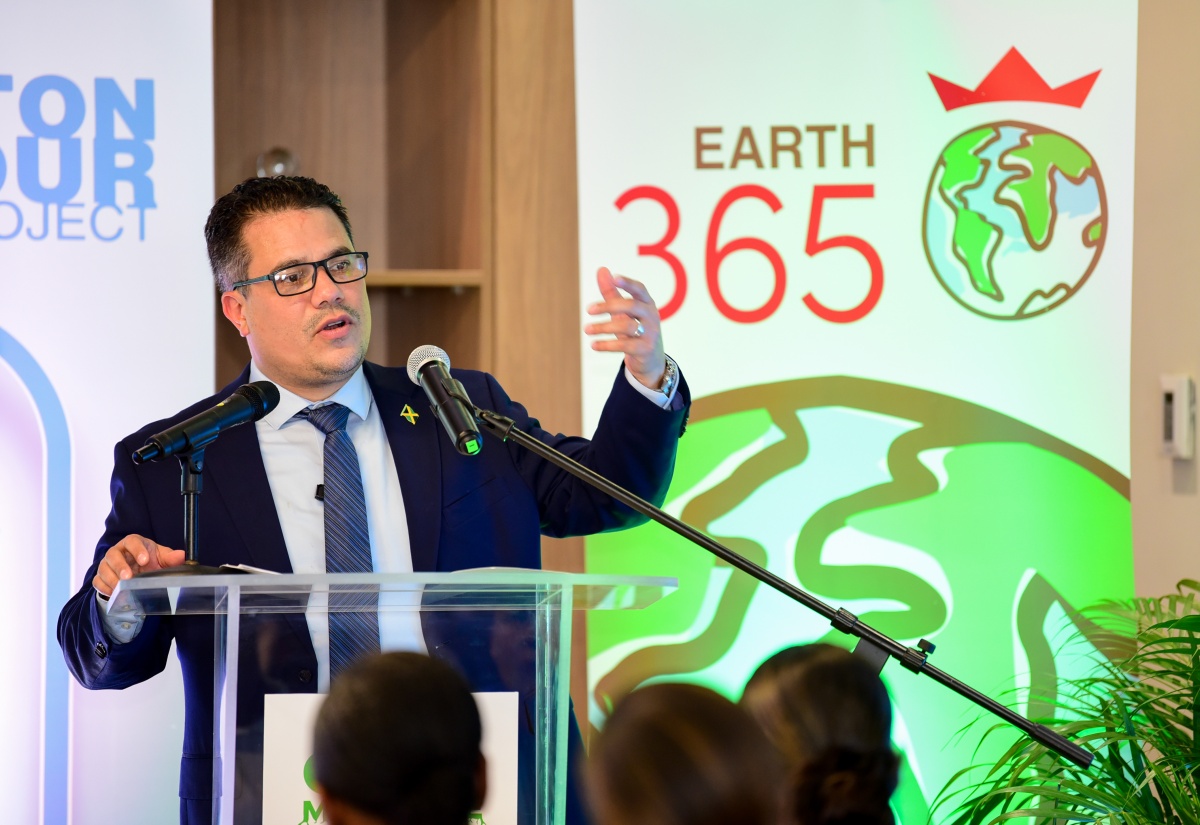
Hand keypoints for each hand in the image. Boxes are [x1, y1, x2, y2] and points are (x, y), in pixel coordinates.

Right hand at [93, 534, 185, 597]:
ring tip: (121, 587)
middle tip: (128, 576)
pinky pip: (98, 581)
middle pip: (113, 555)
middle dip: (120, 566)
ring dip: (111, 578)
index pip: (132, 541)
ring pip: (103, 569)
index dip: (137, 550)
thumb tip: (182, 556)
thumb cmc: (149, 560)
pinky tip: (113, 593)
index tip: (145, 560)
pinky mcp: (101, 576)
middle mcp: (117, 551)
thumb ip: (171, 557)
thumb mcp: (161, 558)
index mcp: (132, 543)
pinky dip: (104, 588)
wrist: (137, 571)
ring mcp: (107, 564)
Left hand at [585, 267, 666, 389]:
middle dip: (608, 306)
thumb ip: (612, 293)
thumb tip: (602, 269)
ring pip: (627, 326)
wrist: (650, 360)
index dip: (628, 283)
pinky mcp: (645, 349)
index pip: (640, 289)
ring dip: (603, 327)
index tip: (614, 278)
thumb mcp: (624, 313)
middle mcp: (652, 316)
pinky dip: (606, 345)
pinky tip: (593, 345)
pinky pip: (624, 345)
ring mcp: (651, 333)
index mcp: (647, 304)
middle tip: (588, 310)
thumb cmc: (635, 331)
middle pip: (631, 306)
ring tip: (586, 329)